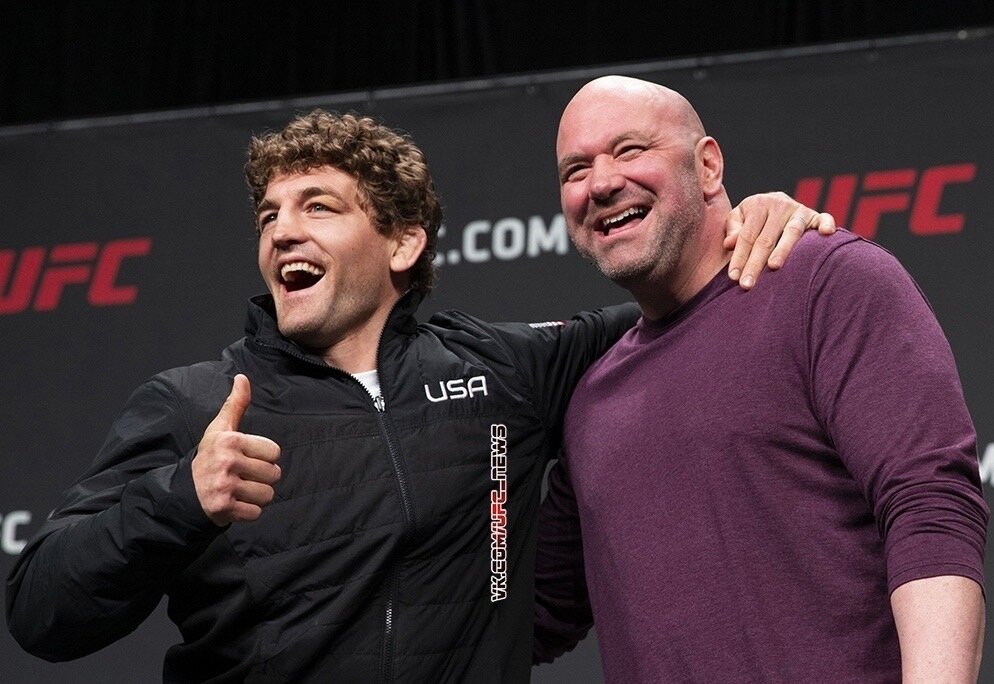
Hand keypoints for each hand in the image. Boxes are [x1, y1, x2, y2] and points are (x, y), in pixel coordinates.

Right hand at [192, 374, 280, 525]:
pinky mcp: (223, 508)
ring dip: (258, 496)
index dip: (265, 457)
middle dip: (263, 478)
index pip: (274, 452)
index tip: (248, 459)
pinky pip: (256, 513)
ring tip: (241, 490)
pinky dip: (249, 512)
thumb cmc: (209, 456)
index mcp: (230, 441)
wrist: (184, 491)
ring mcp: (225, 487)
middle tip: (245, 476)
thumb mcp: (219, 428)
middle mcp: (227, 463)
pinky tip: (236, 503)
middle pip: (273, 474)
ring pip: (267, 495)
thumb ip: (236, 404)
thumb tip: (242, 378)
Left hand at [723, 191, 836, 288]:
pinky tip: (826, 233)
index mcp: (757, 204)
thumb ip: (733, 230)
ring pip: (791, 232)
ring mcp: (798, 210)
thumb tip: (729, 244)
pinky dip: (826, 223)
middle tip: (747, 284)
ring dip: (782, 250)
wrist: (774, 202)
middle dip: (755, 263)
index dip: (739, 256)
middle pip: (766, 239)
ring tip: (773, 267)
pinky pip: (823, 218)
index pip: (746, 236)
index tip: (733, 277)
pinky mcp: (814, 216)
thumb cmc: (752, 219)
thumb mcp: (738, 218)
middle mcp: (779, 205)